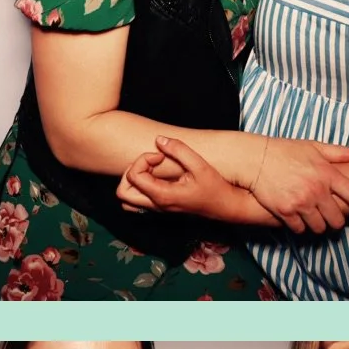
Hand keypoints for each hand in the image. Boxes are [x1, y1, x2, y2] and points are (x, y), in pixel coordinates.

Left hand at [117, 134, 239, 220]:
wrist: (226, 207)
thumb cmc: (216, 188)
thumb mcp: (200, 166)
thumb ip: (179, 150)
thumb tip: (159, 140)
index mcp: (163, 195)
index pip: (133, 176)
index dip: (143, 159)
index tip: (160, 155)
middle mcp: (157, 205)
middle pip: (122, 191)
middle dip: (132, 170)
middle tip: (151, 162)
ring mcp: (158, 208)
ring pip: (127, 199)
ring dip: (133, 180)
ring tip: (151, 169)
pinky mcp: (161, 206)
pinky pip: (137, 200)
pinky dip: (140, 186)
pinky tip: (156, 175)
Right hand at [250, 136, 348, 236]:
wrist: (255, 158)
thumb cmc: (285, 151)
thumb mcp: (314, 147)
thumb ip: (340, 152)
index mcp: (328, 174)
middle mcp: (316, 190)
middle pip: (338, 221)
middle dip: (337, 222)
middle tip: (332, 219)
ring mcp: (300, 203)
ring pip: (320, 228)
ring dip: (320, 226)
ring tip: (315, 219)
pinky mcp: (285, 212)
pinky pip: (300, 230)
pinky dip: (301, 227)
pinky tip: (300, 219)